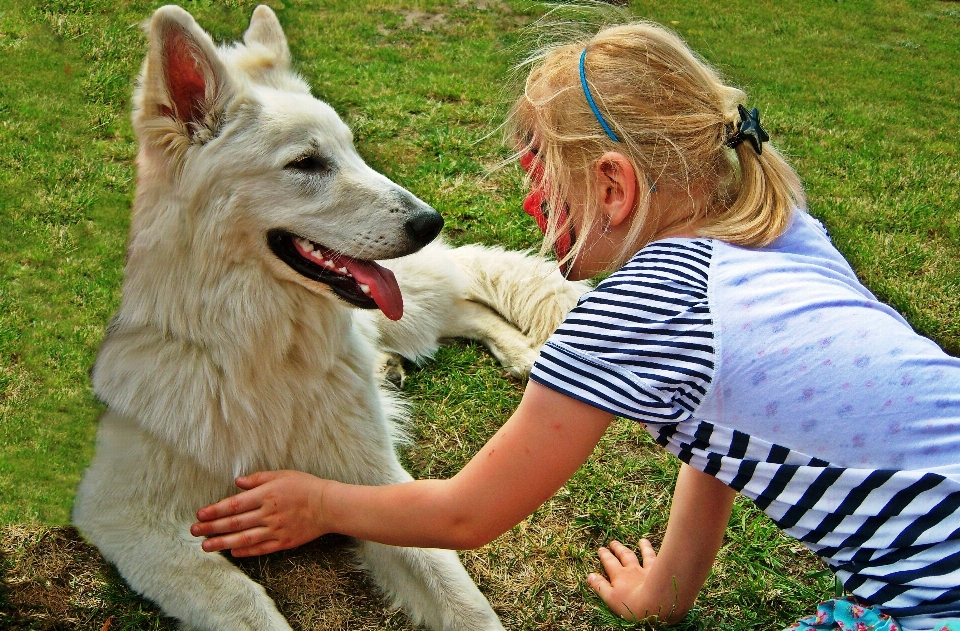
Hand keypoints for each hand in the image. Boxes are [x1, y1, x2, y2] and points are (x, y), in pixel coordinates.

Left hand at [190, 470, 328, 556]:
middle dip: (211, 527)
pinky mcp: (283, 542)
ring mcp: (275, 530)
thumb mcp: (282, 475)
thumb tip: (237, 482)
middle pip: (234, 523)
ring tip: (206, 546)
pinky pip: (260, 549)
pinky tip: (232, 552)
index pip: (234, 505)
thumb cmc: (305, 486)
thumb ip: (258, 478)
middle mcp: (268, 514)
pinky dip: (245, 551)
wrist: (328, 506)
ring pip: (243, 539)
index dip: (215, 510)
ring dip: (222, 543)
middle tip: (194, 531)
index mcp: (266, 495)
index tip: (200, 514)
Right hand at [587, 539, 660, 621]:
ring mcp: (645, 569)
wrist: (654, 601)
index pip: (609, 564)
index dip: (604, 556)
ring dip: (640, 547)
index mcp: (619, 576)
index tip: (601, 550)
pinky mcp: (657, 571)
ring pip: (641, 555)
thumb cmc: (631, 604)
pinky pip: (652, 556)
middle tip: (612, 543)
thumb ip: (600, 586)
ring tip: (640, 541)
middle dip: (617, 549)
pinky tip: (650, 544)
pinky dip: (650, 549)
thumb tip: (589, 576)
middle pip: (623, 556)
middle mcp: (631, 570)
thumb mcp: (611, 598)